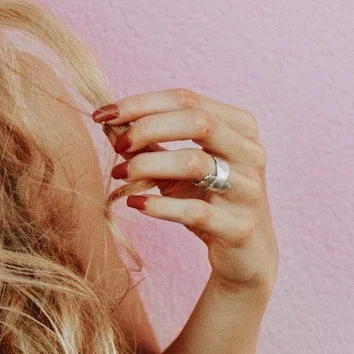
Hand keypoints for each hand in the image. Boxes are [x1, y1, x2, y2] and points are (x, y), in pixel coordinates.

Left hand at [95, 88, 275, 294]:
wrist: (245, 255)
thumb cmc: (208, 201)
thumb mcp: (177, 169)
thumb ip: (149, 144)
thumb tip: (108, 124)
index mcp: (239, 128)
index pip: (187, 99)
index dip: (141, 103)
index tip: (103, 113)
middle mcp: (250, 153)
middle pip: (198, 121)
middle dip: (147, 128)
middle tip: (118, 146)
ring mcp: (249, 190)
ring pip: (196, 163)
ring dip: (148, 165)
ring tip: (120, 174)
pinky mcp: (240, 228)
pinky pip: (196, 211)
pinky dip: (160, 205)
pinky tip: (136, 203)